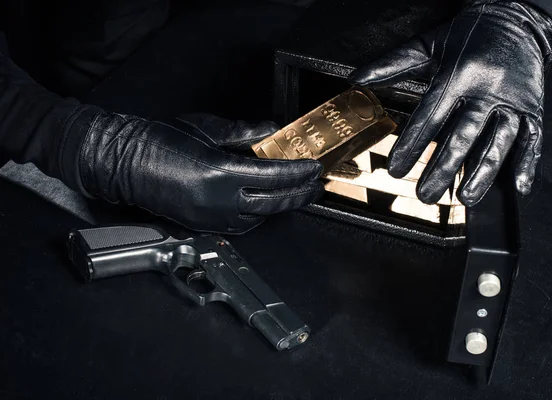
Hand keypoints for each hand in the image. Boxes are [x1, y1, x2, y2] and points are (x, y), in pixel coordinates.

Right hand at [77, 112, 323, 232]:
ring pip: (258, 219)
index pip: (273, 176)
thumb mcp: (205, 129)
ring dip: (280, 208)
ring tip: (295, 195)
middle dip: (299, 195)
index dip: (297, 172)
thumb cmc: (157, 140)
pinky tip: (263, 207)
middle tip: (315, 187)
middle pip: (272, 203)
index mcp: (219, 172)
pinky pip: (239, 226)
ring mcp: (209, 217)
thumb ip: (243, 132)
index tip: (313, 167)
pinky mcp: (200, 224)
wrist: (122, 161)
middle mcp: (217, 200)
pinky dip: (257, 217)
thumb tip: (269, 130)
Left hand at [349, 1, 551, 205]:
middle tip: (426, 194)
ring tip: (466, 197)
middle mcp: (487, 87)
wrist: (517, 16)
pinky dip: (528, 163)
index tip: (396, 169)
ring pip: (499, 141)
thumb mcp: (429, 43)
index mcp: (458, 73)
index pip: (430, 116)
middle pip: (464, 134)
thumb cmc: (469, 34)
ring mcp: (513, 99)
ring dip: (483, 172)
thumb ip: (393, 63)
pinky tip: (518, 187)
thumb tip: (358, 78)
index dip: (412, 145)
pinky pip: (533, 137)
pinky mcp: (534, 106)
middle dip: (443, 168)